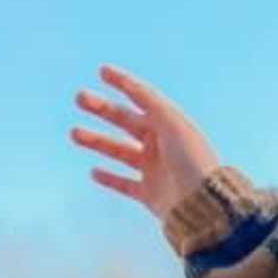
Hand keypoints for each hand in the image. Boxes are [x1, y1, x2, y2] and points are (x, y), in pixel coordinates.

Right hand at [69, 64, 219, 223]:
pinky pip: (125, 185)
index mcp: (169, 125)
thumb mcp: (172, 123)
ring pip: (119, 152)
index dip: (124, 83)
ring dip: (97, 141)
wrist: (204, 205)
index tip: (102, 71)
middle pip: (126, 122)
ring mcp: (154, 171)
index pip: (143, 99)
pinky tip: (93, 171)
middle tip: (79, 98)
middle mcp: (161, 146)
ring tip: (74, 133)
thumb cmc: (192, 161)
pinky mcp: (150, 195)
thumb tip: (131, 85)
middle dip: (102, 109)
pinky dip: (109, 178)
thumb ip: (150, 101)